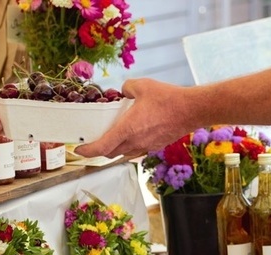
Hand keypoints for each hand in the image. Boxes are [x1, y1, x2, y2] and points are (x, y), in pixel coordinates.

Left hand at [73, 78, 194, 157]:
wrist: (191, 110)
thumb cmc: (167, 99)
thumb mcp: (142, 85)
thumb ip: (127, 87)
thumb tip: (125, 91)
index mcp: (127, 130)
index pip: (101, 147)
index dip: (87, 151)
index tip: (79, 150)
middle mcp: (135, 142)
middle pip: (110, 153)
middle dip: (99, 151)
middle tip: (93, 143)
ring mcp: (146, 146)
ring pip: (124, 154)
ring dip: (115, 150)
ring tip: (111, 140)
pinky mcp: (156, 146)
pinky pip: (137, 150)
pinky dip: (129, 147)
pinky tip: (133, 135)